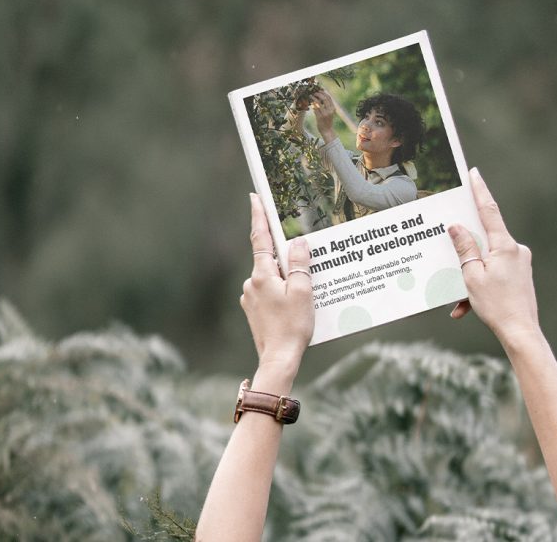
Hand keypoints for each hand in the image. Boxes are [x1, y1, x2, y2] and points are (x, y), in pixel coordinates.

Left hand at [240, 194, 313, 374]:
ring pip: (271, 278)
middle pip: (270, 260)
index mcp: (262, 275)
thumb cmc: (292, 327)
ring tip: (306, 293)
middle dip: (286, 257)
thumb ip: (300, 264)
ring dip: (286, 278)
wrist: (278, 359)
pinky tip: (296, 305)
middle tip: (304, 262)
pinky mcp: (254, 311)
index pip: (260, 238)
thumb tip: (298, 242)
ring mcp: (250, 299)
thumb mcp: (302, 291)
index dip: (258, 216)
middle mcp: (251, 284)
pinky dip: (282, 293)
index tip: (254, 197)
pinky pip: (270, 293)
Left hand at [310, 90, 336, 141]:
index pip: (329, 98)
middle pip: (324, 98)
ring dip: (314, 98)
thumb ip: (327, 106)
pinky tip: (310, 103)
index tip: (319, 90)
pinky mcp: (320, 117)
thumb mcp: (330, 113)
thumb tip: (321, 98)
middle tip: (314, 93)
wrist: (327, 131)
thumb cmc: (327, 121)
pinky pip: (315, 108)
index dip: (324, 93)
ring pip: (319, 103)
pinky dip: (312, 104)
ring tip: (311, 96)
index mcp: (333, 108)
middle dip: (318, 94)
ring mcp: (325, 114)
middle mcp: (330, 110)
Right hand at [448, 168, 539, 349]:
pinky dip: (479, 287)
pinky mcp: (520, 276)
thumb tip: (456, 226)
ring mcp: (519, 263)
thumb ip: (464, 248)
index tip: (474, 173)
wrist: (521, 333)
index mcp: (505, 245)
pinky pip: (494, 274)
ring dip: (470, 278)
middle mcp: (515, 250)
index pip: (489, 210)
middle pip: (484, 239)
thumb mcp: (472, 275)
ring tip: (459, 301)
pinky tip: (466, 308)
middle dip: (465, 251)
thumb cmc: (497, 305)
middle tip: (453, 256)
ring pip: (487, 261)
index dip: (479, 191)